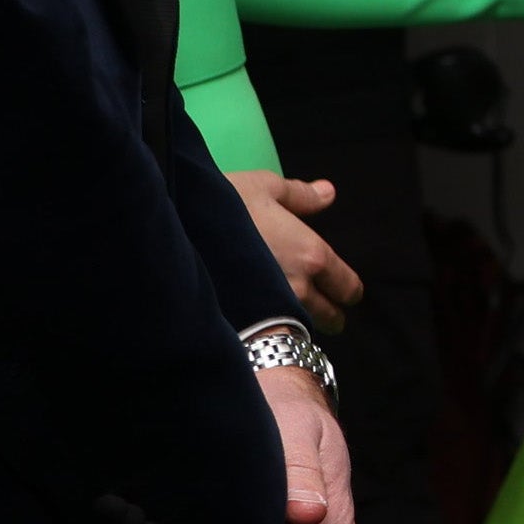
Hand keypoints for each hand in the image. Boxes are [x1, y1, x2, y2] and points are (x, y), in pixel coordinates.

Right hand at [227, 170, 360, 332]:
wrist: (176, 233)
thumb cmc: (225, 205)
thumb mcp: (265, 188)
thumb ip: (302, 196)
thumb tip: (328, 193)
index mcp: (312, 255)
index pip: (348, 287)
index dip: (347, 290)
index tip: (342, 291)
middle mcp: (299, 289)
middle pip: (331, 318)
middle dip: (329, 315)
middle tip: (322, 310)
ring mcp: (272, 311)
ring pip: (301, 329)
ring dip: (300, 324)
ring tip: (288, 314)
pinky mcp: (245, 327)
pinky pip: (271, 335)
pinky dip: (271, 330)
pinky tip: (258, 319)